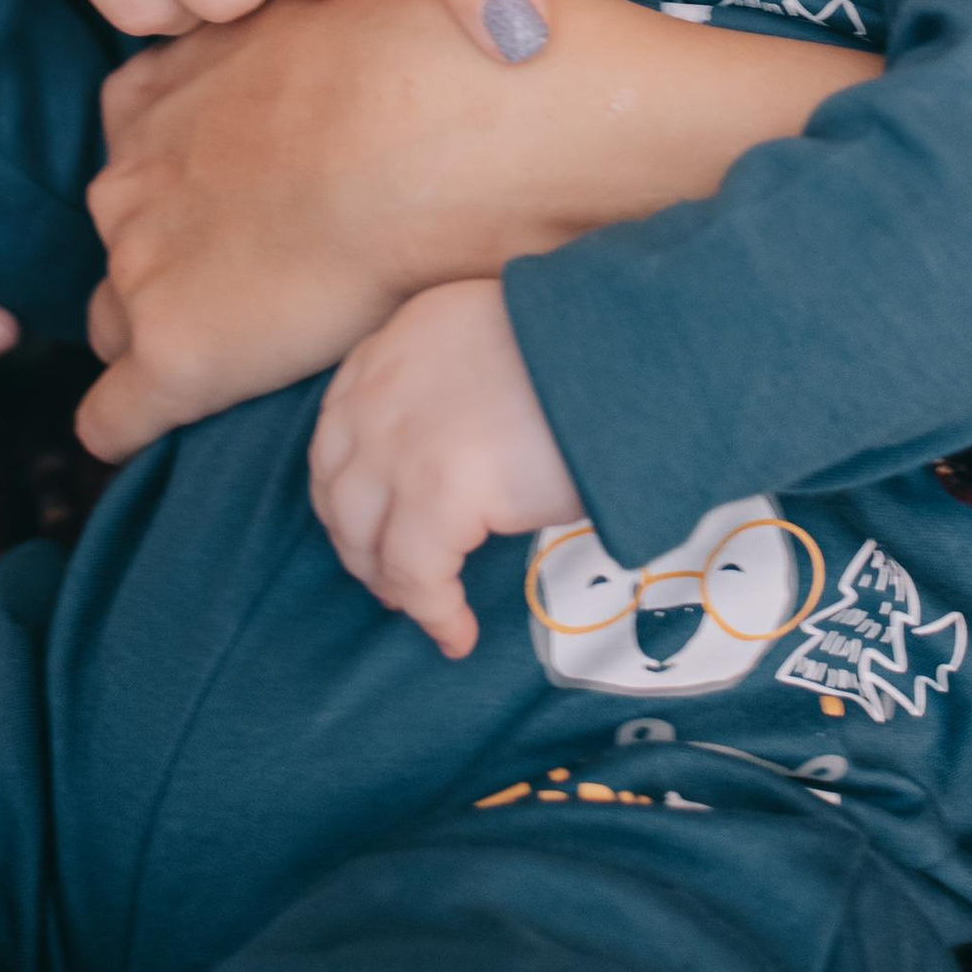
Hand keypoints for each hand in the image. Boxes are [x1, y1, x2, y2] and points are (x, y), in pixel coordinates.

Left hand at [74, 0, 878, 463]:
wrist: (469, 126)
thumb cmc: (441, 40)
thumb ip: (323, 18)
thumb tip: (362, 18)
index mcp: (170, 84)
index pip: (138, 135)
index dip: (193, 167)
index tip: (256, 184)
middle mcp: (133, 169)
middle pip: (123, 227)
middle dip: (175, 250)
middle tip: (274, 265)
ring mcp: (143, 264)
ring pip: (115, 318)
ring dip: (167, 334)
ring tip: (253, 350)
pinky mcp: (176, 355)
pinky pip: (111, 416)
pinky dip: (134, 425)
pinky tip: (173, 429)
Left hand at [311, 283, 580, 657]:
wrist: (634, 355)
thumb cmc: (592, 351)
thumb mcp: (502, 337)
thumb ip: (459, 378)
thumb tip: (464, 448)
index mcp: (399, 340)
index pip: (339, 429)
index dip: (348, 488)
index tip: (372, 523)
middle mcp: (380, 389)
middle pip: (337, 488)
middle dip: (360, 541)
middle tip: (393, 578)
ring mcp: (399, 443)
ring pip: (365, 538)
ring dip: (390, 581)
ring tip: (426, 607)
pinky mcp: (436, 493)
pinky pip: (417, 577)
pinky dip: (435, 614)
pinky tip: (458, 634)